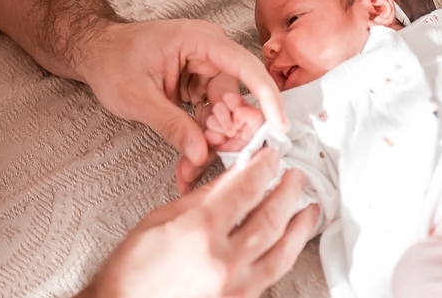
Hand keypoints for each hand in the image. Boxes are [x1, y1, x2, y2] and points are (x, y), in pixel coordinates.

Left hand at [75, 19, 285, 178]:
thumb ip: (171, 125)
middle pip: (237, 98)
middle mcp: (211, 53)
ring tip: (189, 170)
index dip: (267, 98)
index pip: (246, 67)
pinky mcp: (199, 88)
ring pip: (225, 114)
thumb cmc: (112, 60)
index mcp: (201, 41)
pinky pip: (210, 118)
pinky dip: (201, 140)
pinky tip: (189, 163)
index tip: (278, 127)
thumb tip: (200, 154)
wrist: (95, 52)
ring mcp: (206, 71)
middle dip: (228, 135)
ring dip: (212, 144)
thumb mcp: (138, 97)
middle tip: (210, 163)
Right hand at [79, 148, 320, 297]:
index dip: (264, 168)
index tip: (272, 156)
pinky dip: (284, 255)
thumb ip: (206, 196)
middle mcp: (222, 262)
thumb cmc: (132, 268)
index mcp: (200, 231)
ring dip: (299, 227)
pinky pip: (270, 276)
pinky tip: (289, 242)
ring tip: (309, 209)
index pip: (246, 189)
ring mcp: (233, 288)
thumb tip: (236, 176)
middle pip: (271, 219)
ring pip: (281, 253)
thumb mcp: (163, 217)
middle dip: (288, 192)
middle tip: (296, 176)